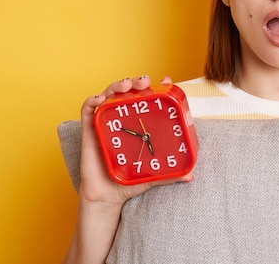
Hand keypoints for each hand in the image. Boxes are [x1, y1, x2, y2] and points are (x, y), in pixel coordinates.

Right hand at [78, 75, 190, 205]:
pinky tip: (100, 98)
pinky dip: (91, 101)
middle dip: (136, 82)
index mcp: (138, 125)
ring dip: (117, 86)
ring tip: (126, 85)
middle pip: (128, 92)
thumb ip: (171, 174)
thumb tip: (190, 176)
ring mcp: (105, 123)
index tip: (166, 81)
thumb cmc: (129, 181)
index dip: (156, 87)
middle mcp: (122, 120)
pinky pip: (87, 111)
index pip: (146, 100)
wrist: (107, 197)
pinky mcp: (89, 131)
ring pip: (109, 95)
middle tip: (144, 83)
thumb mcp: (153, 175)